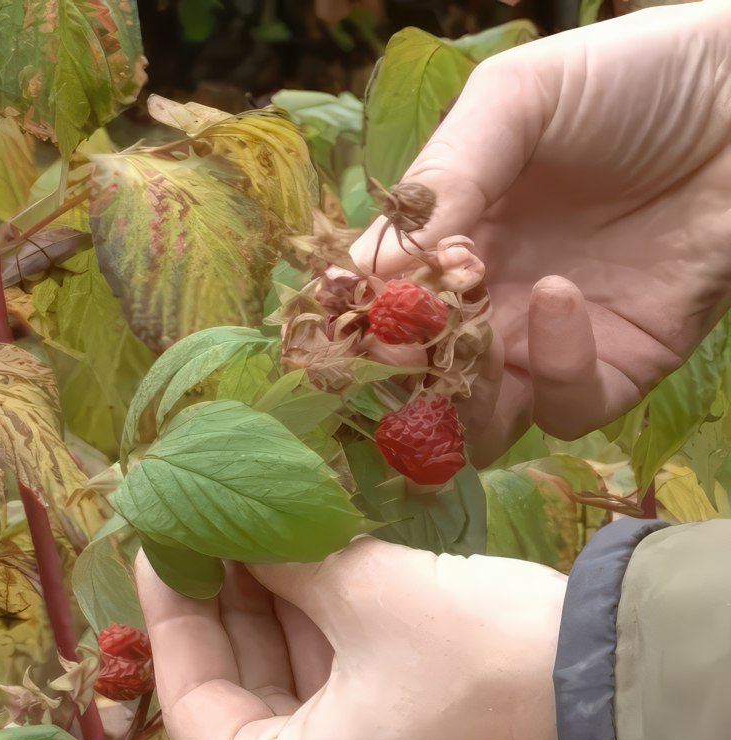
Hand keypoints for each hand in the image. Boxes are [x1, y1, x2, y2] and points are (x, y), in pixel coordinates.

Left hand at [135, 537, 567, 739]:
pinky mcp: (408, 717)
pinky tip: (307, 550)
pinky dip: (320, 609)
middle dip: (226, 600)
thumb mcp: (368, 597)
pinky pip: (340, 663)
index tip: (159, 549)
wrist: (609, 681)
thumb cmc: (475, 656)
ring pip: (295, 670)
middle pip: (246, 685)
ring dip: (275, 597)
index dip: (172, 619)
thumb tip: (247, 530)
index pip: (197, 706)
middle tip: (206, 525)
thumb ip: (291, 563)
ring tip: (251, 524)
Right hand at [351, 2, 730, 465]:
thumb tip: (368, 268)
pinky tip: (557, 293)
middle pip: (424, 378)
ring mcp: (549, 343)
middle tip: (399, 339)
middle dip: (402, 374)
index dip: (361, 317)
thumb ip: (445, 175)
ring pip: (481, 420)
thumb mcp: (515, 102)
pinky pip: (566, 406)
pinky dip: (554, 369)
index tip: (348, 305)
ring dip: (461, 394)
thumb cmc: (626, 83)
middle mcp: (492, 303)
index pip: (385, 307)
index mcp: (453, 244)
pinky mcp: (616, 367)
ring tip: (466, 323)